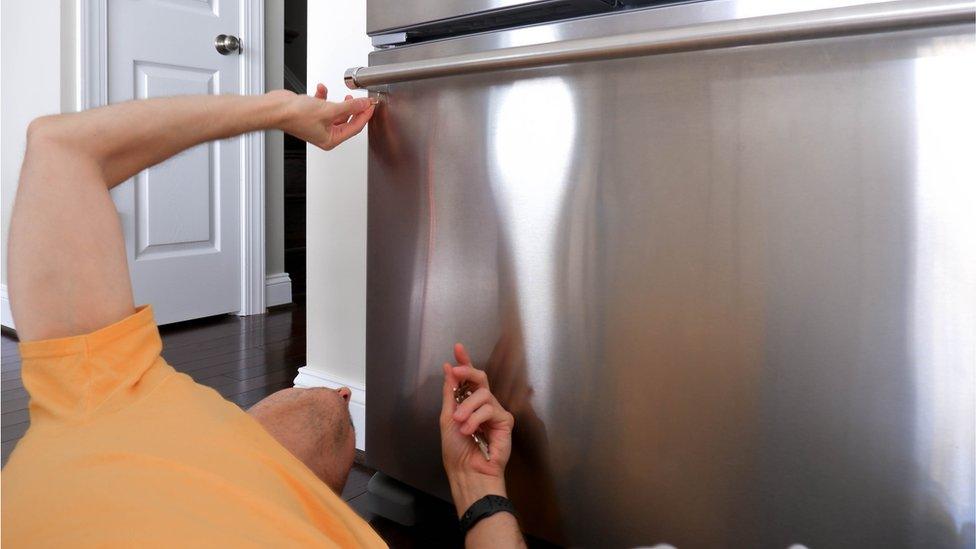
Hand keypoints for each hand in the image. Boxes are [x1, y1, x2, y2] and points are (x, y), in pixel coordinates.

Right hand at [271, 83, 375, 150]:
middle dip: (354, 109)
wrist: (276, 108)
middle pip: (347, 120)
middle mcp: (324, 134)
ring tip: (346, 95)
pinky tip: (321, 89)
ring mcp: (318, 124)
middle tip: (363, 100)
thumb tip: (363, 104)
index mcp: (330, 139)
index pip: (355, 128)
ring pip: (336, 112)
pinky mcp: (311, 114)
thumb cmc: (295, 116)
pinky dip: (324, 96)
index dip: (365, 115)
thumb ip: (349, 107)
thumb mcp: (329, 110)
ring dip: (340, 102)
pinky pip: (323, 105)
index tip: (371, 105)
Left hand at [440, 343, 514, 515]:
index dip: (464, 362)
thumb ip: (451, 393)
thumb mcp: (447, 418)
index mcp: (468, 404)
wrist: (466, 471)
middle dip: (467, 370)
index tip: (458, 348)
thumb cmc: (456, 450)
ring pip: (482, 394)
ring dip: (466, 408)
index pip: (468, 379)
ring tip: (460, 424)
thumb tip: (449, 369)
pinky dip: (476, 419)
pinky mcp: (505, 421)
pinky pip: (489, 409)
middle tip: (456, 371)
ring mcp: (495, 412)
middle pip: (480, 378)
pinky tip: (471, 431)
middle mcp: (483, 405)